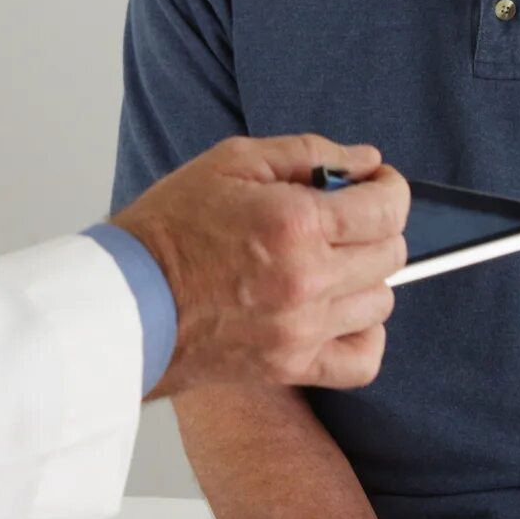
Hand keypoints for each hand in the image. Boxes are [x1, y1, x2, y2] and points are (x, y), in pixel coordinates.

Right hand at [110, 135, 407, 396]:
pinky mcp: (293, 364)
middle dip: (377, 226)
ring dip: (366, 275)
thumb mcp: (232, 161)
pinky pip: (364, 359)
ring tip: (329, 261)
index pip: (387, 208)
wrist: (128, 298)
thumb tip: (366, 160)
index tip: (378, 182)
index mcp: (295, 223)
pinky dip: (365, 335)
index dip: (390, 187)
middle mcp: (307, 279)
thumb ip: (308, 153)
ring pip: (382, 301)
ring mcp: (302, 328)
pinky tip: (340, 311)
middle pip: (390, 253)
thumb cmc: (171, 227)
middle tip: (345, 217)